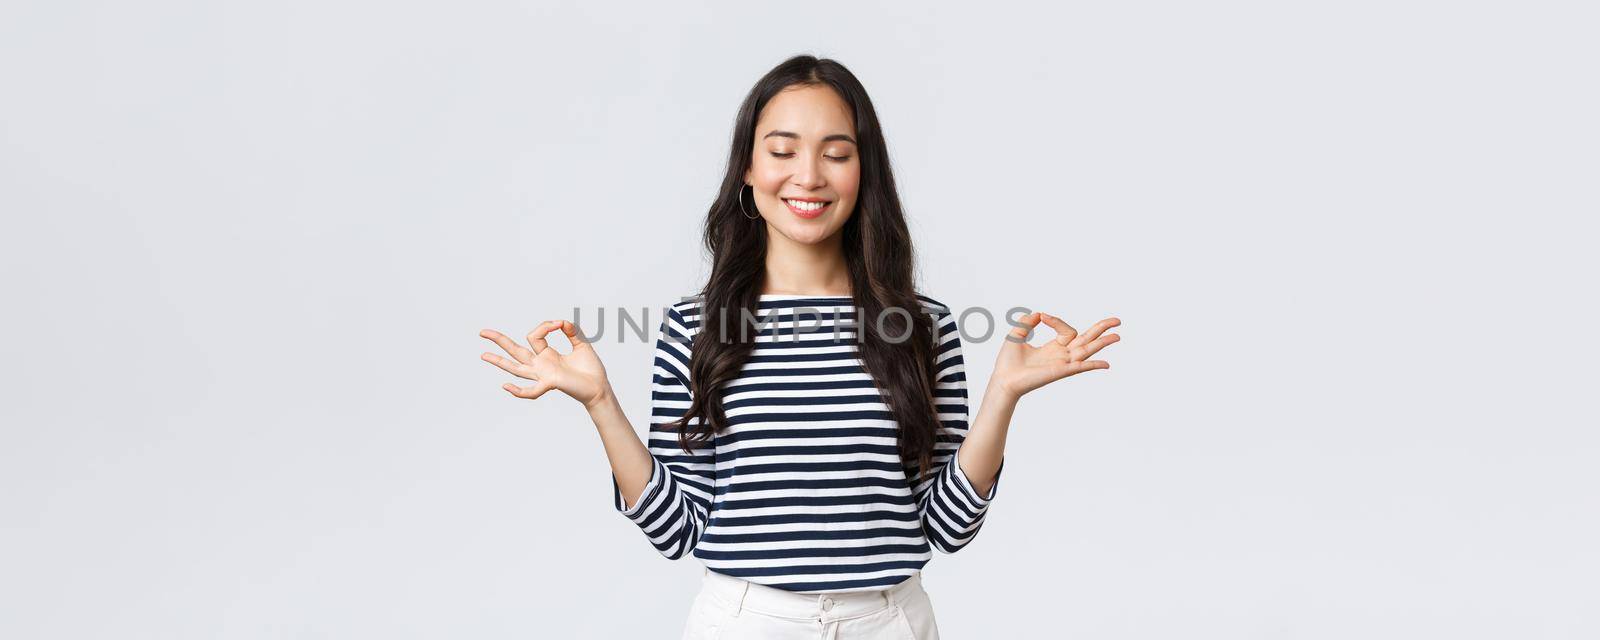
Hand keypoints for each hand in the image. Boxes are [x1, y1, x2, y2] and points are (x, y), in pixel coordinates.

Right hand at [479, 320, 612, 409]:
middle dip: (499, 341)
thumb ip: (572, 331)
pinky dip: (518, 391)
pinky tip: (505, 386)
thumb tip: (562, 321)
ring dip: (499, 362)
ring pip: (516, 368)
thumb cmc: (590, 369)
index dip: (546, 325)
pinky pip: (531, 391)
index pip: (535, 335)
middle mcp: (541, 365)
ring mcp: (543, 375)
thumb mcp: (582, 345)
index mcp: (547, 355)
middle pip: (515, 351)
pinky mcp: (550, 384)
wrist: (600, 388)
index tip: (561, 324)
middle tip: (482, 332)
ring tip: (483, 355)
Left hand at [990, 311, 1120, 399]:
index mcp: (1054, 348)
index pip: (1067, 330)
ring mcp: (1063, 364)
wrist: (1003, 380)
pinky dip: (1093, 365)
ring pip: (1087, 350)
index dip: (1056, 320)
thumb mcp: (1016, 336)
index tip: (1042, 317)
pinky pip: (1080, 367)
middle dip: (1102, 329)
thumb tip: (1038, 313)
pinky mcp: (1060, 372)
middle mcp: (1062, 356)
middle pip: (1087, 340)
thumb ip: (1027, 323)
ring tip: (1118, 336)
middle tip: (1117, 320)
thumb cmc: (1008, 363)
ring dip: (1103, 343)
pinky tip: (1106, 364)